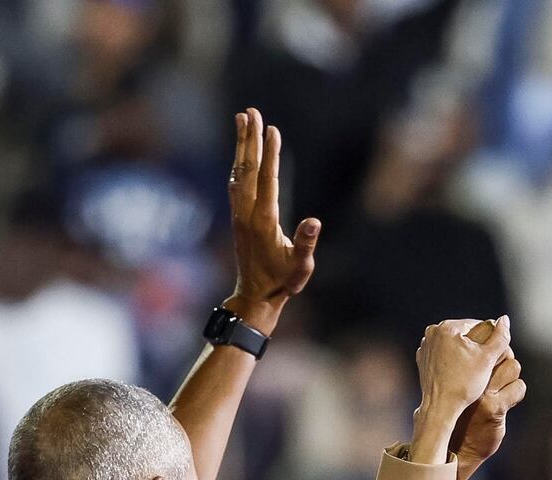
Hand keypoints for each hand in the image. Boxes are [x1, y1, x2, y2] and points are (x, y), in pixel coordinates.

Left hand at [222, 109, 317, 327]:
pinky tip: (240, 152)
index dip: (270, 154)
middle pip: (248, 168)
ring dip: (241, 145)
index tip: (272, 129)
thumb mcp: (300, 267)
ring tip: (242, 119)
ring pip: (239, 171)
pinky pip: (236, 182)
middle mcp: (247, 213)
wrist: (255, 295)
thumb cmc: (282, 282)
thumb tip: (315, 222)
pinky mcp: (238, 216)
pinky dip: (238, 162)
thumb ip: (306, 244)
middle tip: (251, 111)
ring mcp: (240, 213)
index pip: (268, 179)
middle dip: (250, 138)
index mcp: (264, 221)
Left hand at [412, 318, 512, 446]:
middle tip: (485, 365)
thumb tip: (504, 319)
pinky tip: (460, 374)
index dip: (490, 339)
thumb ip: (500, 337)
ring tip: (474, 371)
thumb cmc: (464, 384)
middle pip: (464, 334)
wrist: (441, 408)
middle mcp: (432, 333)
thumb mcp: (488, 359)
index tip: (494, 355)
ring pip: (454, 345)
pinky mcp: (423, 360)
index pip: (477, 325)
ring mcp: (425, 347)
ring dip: (465, 353)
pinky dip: (452, 362)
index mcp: (446, 327)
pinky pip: (443, 356)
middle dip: (476, 346)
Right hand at [449, 348, 526, 479]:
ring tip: (502, 388)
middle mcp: (468, 376)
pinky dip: (516, 393)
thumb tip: (495, 343)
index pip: (484, 337)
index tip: (494, 357)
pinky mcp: (494, 407)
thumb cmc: (459, 413)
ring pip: (512, 366)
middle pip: (502, 350)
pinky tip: (507, 401)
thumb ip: (473, 366)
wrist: (455, 447)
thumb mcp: (460, 386)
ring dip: (512, 376)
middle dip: (505, 359)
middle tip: (500, 373)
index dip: (495, 345)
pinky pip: (518, 387)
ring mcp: (482, 392)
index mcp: (458, 367)